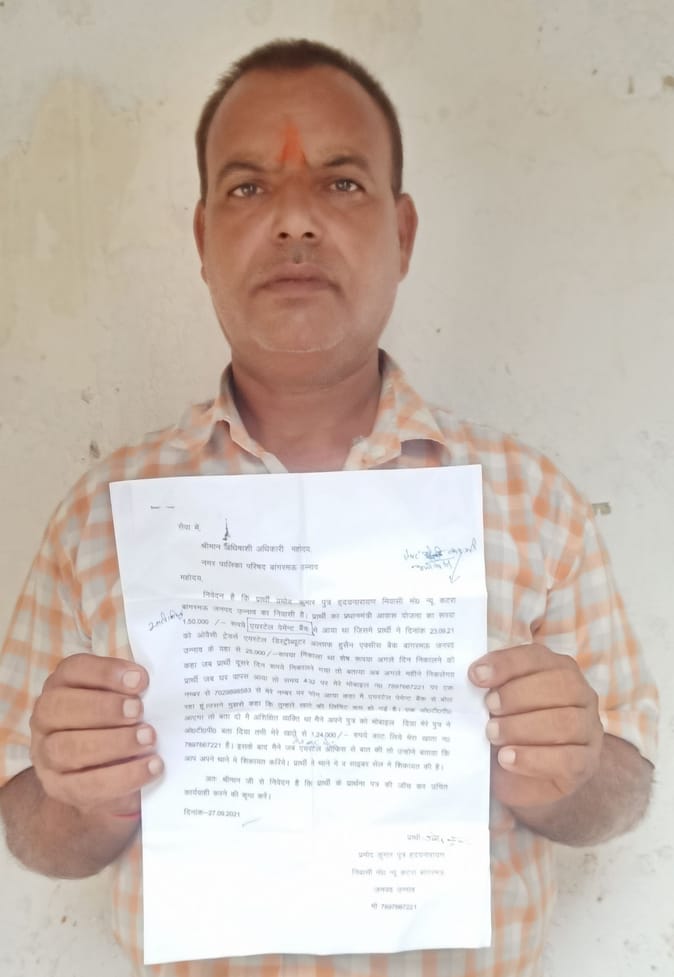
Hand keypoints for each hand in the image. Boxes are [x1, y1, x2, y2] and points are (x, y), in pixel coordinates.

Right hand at [30, 654, 162, 817]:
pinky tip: (150, 767)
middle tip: (139, 711)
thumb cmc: (118, 724)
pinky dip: (122, 776)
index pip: (73, 670)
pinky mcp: (59, 788)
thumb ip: (133, 691)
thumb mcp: (123, 701)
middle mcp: (45, 718)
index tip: (140, 680)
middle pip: (59, 707)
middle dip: (103, 708)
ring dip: (113, 743)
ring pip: (66, 748)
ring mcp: (46, 755)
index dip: (105, 673)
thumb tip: (157, 685)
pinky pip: (85, 785)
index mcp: (61, 685)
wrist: (105, 774)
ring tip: (148, 739)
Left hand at [469, 643, 603, 809]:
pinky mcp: (586, 763)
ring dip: (523, 727)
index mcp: (557, 669)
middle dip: (517, 695)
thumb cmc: (507, 729)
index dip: (506, 664)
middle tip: (488, 708)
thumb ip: (490, 689)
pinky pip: (568, 759)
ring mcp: (588, 729)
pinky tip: (507, 758)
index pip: (537, 657)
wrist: (520, 776)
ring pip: (566, 722)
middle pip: (560, 685)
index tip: (476, 676)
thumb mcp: (497, 705)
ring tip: (492, 734)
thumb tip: (472, 676)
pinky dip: (533, 759)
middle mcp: (581, 694)